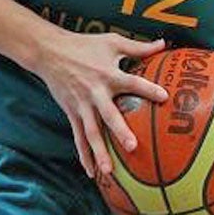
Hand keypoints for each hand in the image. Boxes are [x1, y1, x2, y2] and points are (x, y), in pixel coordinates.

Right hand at [33, 30, 166, 177]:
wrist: (49, 51)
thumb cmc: (84, 44)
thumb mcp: (112, 42)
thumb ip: (139, 47)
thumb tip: (163, 43)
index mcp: (108, 74)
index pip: (132, 82)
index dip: (147, 88)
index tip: (164, 97)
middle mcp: (95, 91)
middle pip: (108, 114)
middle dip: (119, 130)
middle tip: (132, 146)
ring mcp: (82, 104)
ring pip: (91, 132)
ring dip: (99, 151)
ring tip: (109, 170)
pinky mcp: (71, 112)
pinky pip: (78, 136)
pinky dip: (84, 155)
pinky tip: (92, 172)